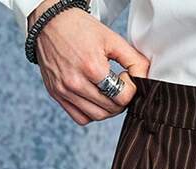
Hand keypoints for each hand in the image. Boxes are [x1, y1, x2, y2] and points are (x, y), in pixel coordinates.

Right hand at [28, 0, 149, 124]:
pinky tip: (94, 97)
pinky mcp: (56, 94)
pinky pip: (80, 118)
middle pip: (111, 110)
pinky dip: (91, 113)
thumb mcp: (111, 38)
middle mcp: (75, 82)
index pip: (122, 97)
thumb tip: (146, 80)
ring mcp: (64, 90)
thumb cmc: (80, 28)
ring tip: (108, 91)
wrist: (49, 22)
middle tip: (118, 84)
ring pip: (97, 117)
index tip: (124, 76)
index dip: (130, 89)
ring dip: (108, 109)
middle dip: (120, 100)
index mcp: (92, 67)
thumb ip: (133, 60)